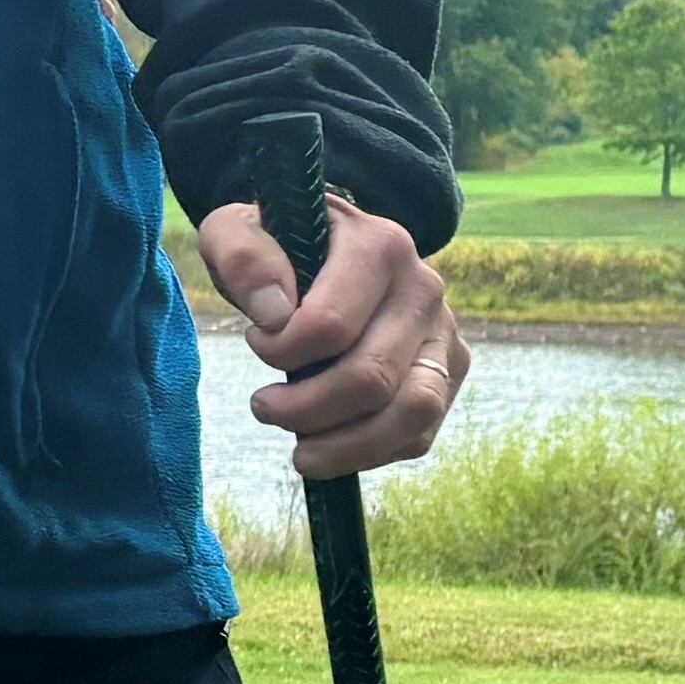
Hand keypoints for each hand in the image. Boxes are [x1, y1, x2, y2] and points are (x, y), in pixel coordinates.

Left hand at [193, 193, 469, 481]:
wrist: (324, 250)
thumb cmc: (276, 244)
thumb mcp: (237, 229)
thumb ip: (242, 256)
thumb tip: (274, 316)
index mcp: (379, 247)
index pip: (331, 326)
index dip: (281, 352)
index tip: (255, 341)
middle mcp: (424, 290)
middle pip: (372, 377)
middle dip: (306, 409)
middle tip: (263, 406)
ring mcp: (443, 335)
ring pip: (413, 412)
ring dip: (346, 446)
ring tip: (300, 451)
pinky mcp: (447, 374)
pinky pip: (419, 434)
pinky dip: (370, 453)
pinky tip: (329, 443)